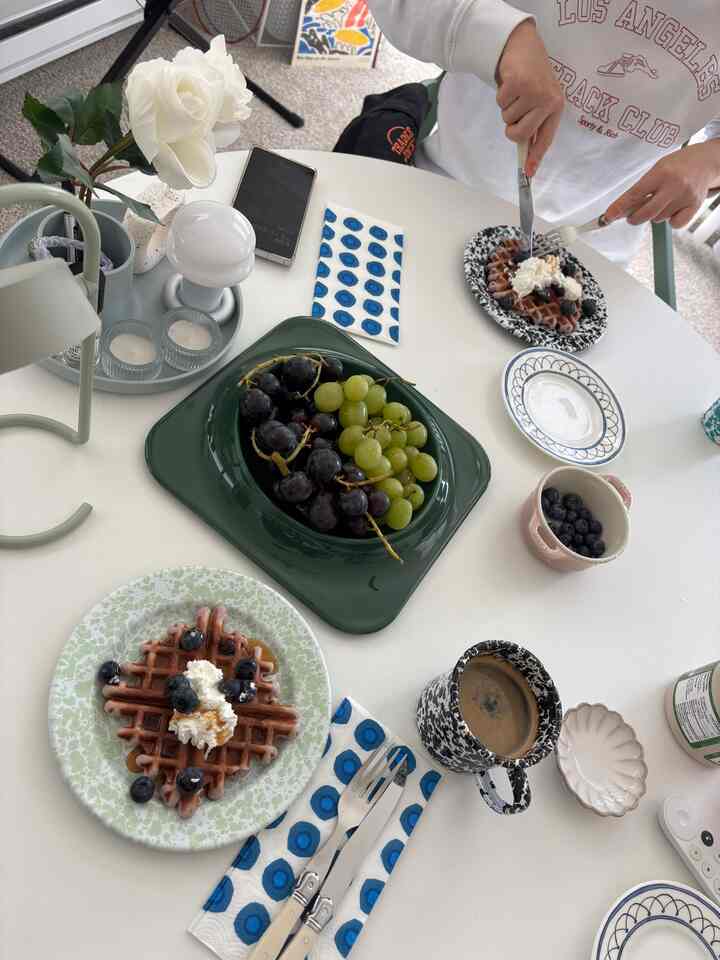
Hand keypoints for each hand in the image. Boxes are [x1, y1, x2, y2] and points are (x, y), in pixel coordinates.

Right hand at [496, 19, 563, 176]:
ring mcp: (533, 92)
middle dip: (511, 128)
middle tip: (514, 113)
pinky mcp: (518, 83)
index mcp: (555, 108)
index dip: (535, 157)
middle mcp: (548, 101)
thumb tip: (526, 154)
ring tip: (516, 91)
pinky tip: (510, 82)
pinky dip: (501, 95)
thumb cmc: (531, 76)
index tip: (528, 173)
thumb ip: (535, 123)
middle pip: (520, 134)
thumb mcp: (540, 99)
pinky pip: (501, 103)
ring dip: (507, 107)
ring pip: (508, 118)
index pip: (545, 139)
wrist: (524, 45)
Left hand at [604, 141, 719, 227]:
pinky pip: (675, 224)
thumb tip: (620, 210)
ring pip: (659, 219)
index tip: (607, 217)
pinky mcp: (694, 206)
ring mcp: (685, 197)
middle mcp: (674, 185)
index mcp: (661, 173)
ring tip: (663, 200)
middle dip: (634, 218)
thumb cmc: (677, 166)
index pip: (634, 194)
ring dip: (654, 215)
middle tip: (631, 216)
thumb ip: (640, 190)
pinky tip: (673, 208)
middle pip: (646, 213)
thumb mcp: (656, 170)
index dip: (619, 208)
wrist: (705, 161)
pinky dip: (670, 220)